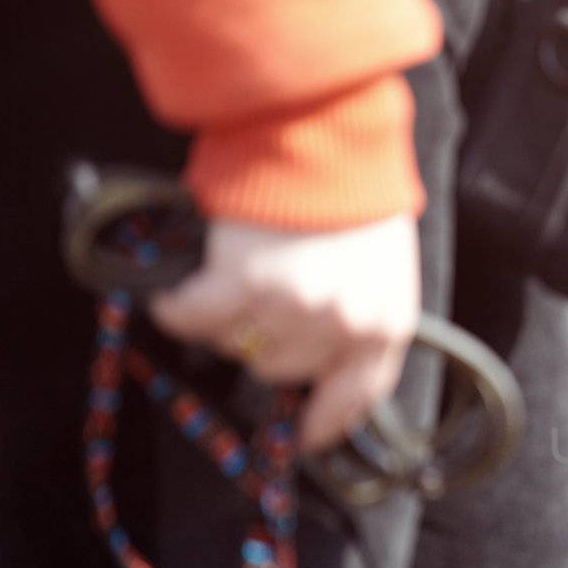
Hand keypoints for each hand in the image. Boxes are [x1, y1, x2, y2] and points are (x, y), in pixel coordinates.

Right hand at [149, 215, 420, 452]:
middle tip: (260, 299)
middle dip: (263, 342)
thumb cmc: (353, 192)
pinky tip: (181, 288)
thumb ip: (358, 315)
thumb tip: (314, 361)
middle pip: (279, 370)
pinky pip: (193, 318)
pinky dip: (180, 306)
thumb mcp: (381, 267)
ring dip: (222, 320)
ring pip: (234, 345)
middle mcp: (344, 325)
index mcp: (388, 324)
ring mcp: (293, 307)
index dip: (323, 421)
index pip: (356, 398)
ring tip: (230, 279)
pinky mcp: (242, 282)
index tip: (300, 435)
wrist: (325, 132)